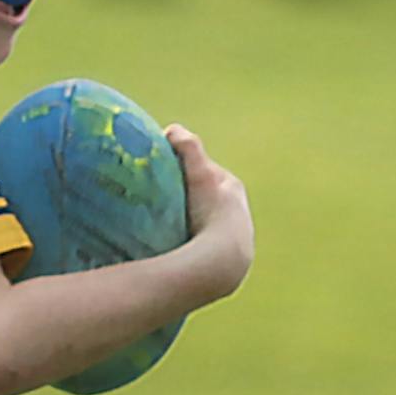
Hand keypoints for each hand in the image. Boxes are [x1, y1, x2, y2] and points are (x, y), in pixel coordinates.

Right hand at [168, 125, 254, 302]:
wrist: (221, 265)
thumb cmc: (210, 216)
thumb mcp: (199, 175)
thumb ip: (187, 147)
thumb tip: (172, 129)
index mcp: (233, 189)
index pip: (204, 172)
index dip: (181, 170)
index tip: (159, 175)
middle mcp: (238, 213)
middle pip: (203, 199)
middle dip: (183, 198)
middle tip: (157, 202)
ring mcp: (231, 240)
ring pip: (202, 224)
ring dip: (185, 224)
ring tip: (161, 228)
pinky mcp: (224, 262)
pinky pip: (200, 247)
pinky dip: (188, 245)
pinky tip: (173, 250)